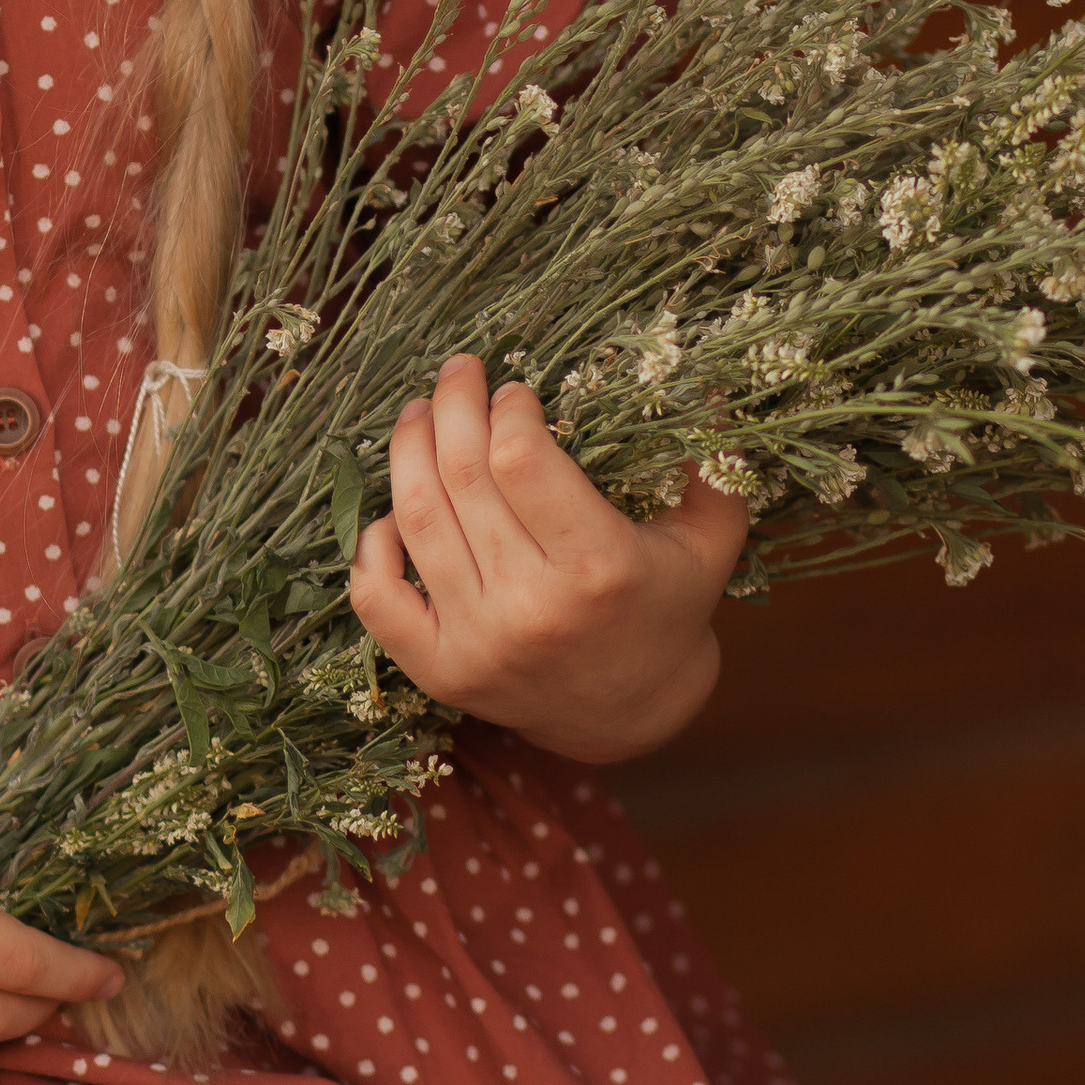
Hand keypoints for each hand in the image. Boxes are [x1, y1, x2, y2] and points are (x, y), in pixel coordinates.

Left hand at [346, 352, 749, 761]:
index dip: (508, 410)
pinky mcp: (440, 671)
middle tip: (456, 374)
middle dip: (452, 406)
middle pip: (462, 477)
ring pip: (415, 520)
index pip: (521, 459)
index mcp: (600, 566)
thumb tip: (711, 382)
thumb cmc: (670, 604)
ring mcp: (478, 643)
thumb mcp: (710, 535)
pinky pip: (377, 597)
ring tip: (419, 415)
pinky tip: (392, 508)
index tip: (515, 391)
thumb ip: (713, 461)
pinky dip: (371, 544)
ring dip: (407, 452)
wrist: (634, 710)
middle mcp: (532, 607)